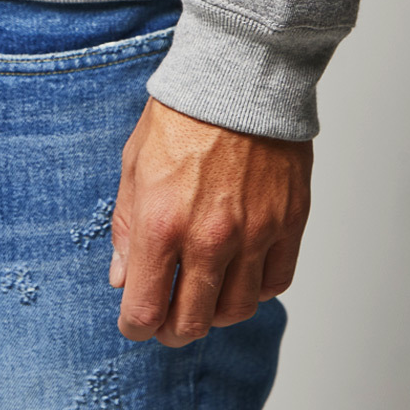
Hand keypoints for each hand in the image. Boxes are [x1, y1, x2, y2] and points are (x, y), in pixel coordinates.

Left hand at [110, 96, 311, 345]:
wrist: (237, 78)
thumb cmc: (181, 116)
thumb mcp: (133, 166)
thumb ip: (125, 227)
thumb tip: (121, 276)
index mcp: (160, 224)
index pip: (145, 308)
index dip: (135, 325)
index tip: (133, 322)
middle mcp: (208, 238)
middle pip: (192, 321)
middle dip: (171, 330)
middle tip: (165, 323)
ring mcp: (253, 234)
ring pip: (237, 310)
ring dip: (215, 314)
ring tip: (202, 299)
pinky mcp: (288, 224)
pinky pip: (275, 282)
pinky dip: (255, 289)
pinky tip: (239, 275)